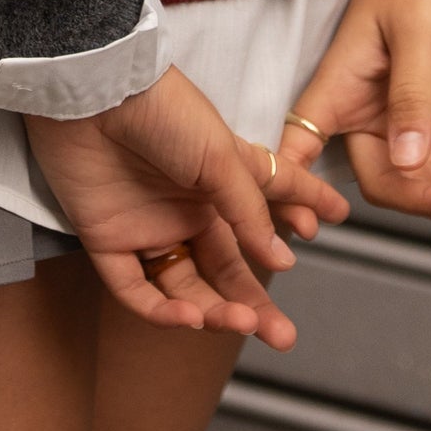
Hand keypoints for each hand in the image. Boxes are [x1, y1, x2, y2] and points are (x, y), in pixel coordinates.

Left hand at [25, 65, 348, 351]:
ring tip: (242, 322)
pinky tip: (191, 317)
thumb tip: (282, 258)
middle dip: (256, 303)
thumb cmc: (161, 110)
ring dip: (215, 311)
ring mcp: (147, 226)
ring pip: (186, 288)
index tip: (337, 219)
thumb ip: (250, 211)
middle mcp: (186, 206)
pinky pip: (135, 290)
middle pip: (226, 267)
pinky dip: (162, 312)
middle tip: (283, 335)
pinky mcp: (107, 240)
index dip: (302, 207)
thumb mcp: (220, 156)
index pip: (269, 199)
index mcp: (218, 177)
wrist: (93, 94)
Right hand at [278, 0, 430, 228]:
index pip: (299, 152)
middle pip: (373, 178)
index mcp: (337, 85)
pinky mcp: (418, 105)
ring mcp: (388, 108)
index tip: (312, 230)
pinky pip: (427, 158)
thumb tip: (408, 164)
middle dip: (416, 200)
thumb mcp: (418, 31)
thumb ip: (413, 98)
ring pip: (405, 175)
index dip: (295, 194)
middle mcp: (357, 105)